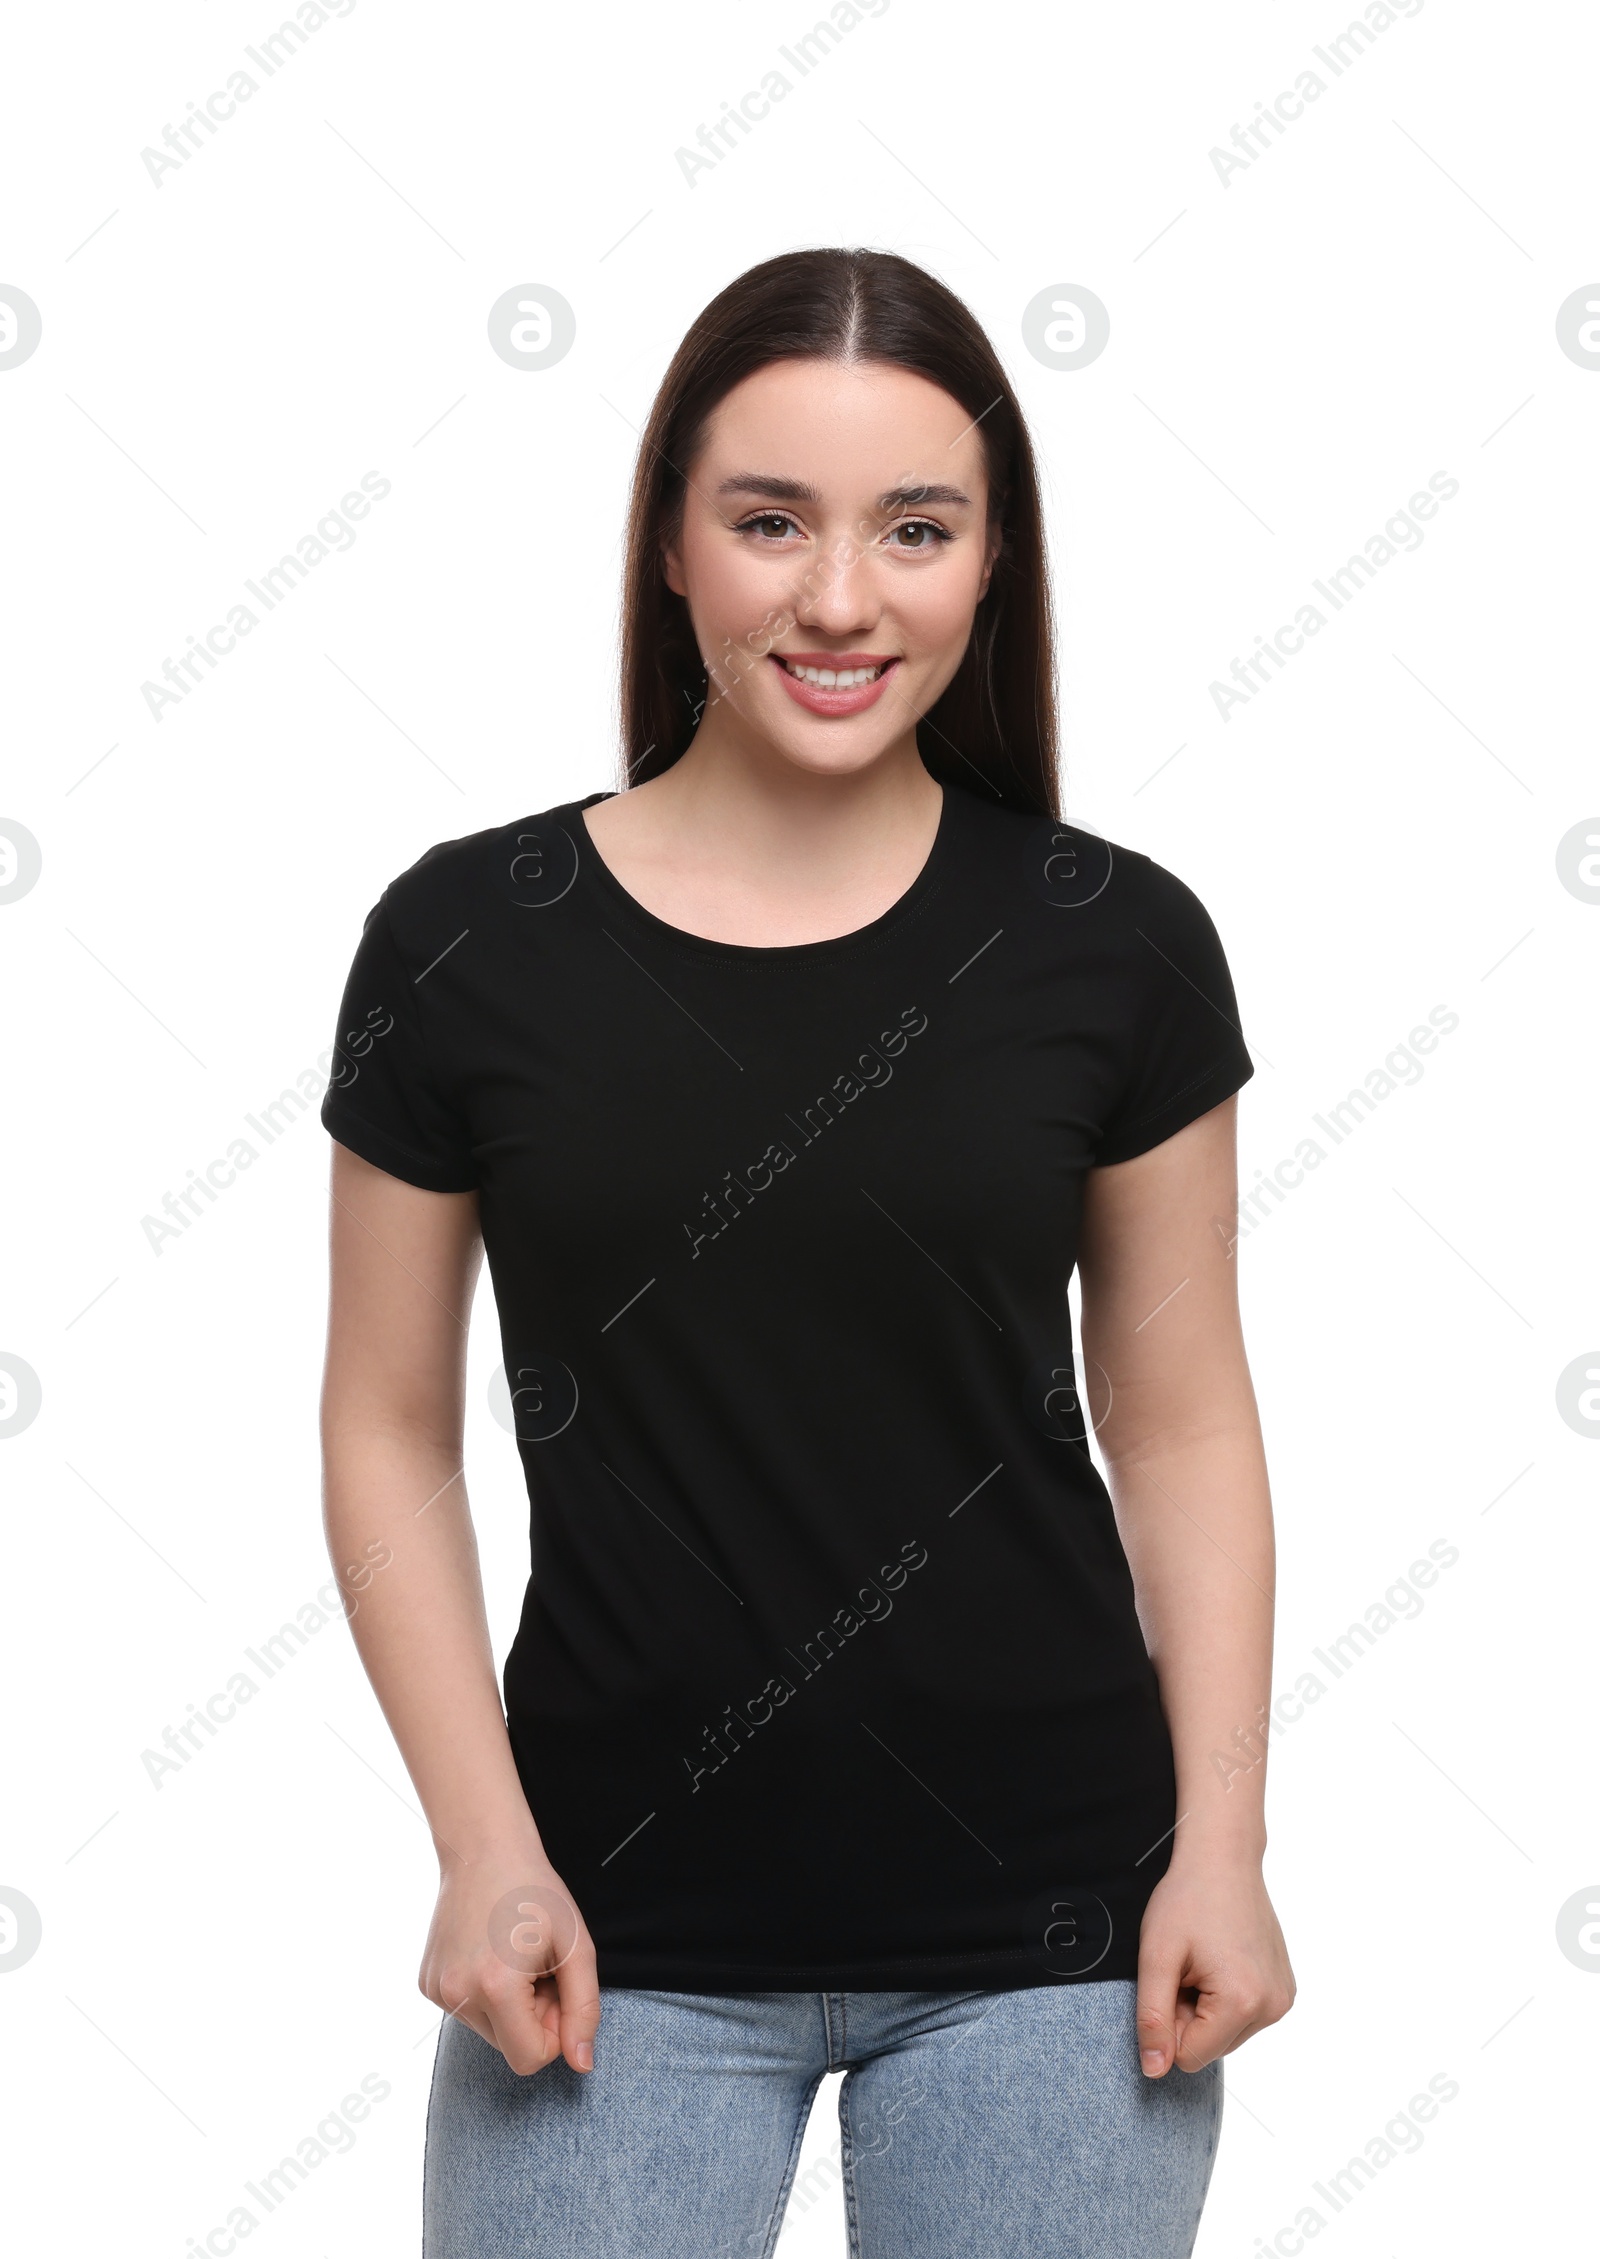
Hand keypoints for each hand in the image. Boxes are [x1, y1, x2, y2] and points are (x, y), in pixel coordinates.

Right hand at [419, 1840, 600, 2077]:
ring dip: (509, 2006)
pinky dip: (484, 1994)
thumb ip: (584, 2009)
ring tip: (514, 1957)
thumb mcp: (577, 1947)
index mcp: (495, 1988)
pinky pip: (467, 2011)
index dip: (554, 2032)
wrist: (484, 1850)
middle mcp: (457, 1995)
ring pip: (488, 2031)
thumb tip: (581, 2066)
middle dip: (531, 2018)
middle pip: (509, 2047)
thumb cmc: (536, 1894)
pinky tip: (489, 1953)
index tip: (557, 1989)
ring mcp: (436, 1990)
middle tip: (539, 1968)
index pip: (530, 2060)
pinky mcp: (426, 1983)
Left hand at [1134, 1848, 1294, 2075]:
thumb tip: (1154, 2071)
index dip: (1169, 2023)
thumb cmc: (1186, 1900)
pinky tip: (1222, 1959)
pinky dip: (1226, 1998)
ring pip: (1227, 2035)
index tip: (1173, 1979)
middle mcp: (1272, 2007)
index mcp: (1242, 2002)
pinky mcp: (1285, 1989)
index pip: (1190, 2057)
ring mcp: (1283, 1999)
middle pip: (1211, 2048)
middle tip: (1187, 1967)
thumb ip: (1153, 2018)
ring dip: (1206, 2008)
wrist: (1223, 1859)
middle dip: (1190, 2015)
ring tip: (1203, 1961)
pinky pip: (1245, 2017)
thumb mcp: (1156, 1957)